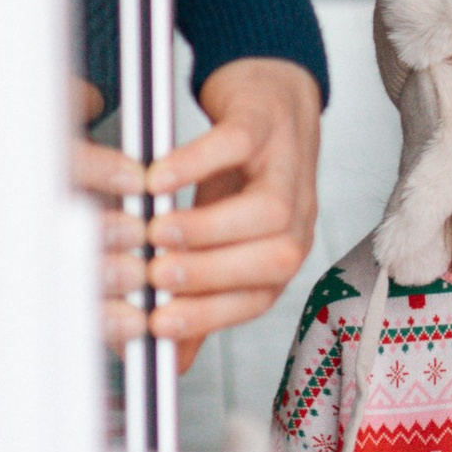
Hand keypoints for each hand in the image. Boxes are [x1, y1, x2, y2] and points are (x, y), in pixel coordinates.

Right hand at [80, 56, 322, 366]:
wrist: (267, 93)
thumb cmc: (242, 173)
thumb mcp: (222, 238)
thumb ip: (202, 292)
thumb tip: (173, 357)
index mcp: (281, 253)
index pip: (258, 298)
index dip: (210, 314)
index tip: (158, 323)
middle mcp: (296, 217)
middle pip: (276, 261)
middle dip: (213, 276)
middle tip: (155, 274)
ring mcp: (287, 166)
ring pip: (267, 211)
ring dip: (209, 227)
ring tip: (157, 231)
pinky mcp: (266, 121)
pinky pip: (238, 144)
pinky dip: (196, 163)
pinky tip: (157, 178)